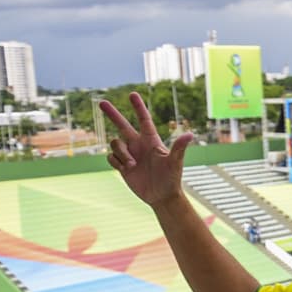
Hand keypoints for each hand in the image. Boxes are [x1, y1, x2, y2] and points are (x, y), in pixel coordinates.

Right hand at [101, 92, 194, 209]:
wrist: (162, 196)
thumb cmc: (172, 179)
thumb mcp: (174, 162)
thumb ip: (179, 148)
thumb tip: (190, 134)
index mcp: (151, 140)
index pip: (144, 120)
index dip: (139, 107)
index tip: (133, 94)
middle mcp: (139, 145)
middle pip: (122, 125)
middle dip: (113, 114)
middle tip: (101, 102)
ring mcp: (130, 155)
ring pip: (115, 144)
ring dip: (121, 153)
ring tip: (134, 165)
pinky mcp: (122, 166)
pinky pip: (111, 157)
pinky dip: (116, 162)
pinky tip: (127, 169)